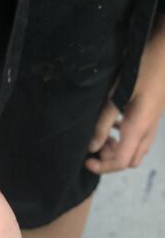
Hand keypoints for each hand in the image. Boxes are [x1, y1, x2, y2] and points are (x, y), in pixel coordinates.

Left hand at [86, 15, 164, 173]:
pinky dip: (124, 139)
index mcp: (138, 129)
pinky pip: (138, 138)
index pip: (120, 162)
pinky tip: (113, 125)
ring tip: (101, 136)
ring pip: (135, 151)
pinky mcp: (151, 117)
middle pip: (129, 161)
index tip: (86, 160)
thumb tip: (92, 147)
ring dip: (117, 150)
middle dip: (109, 161)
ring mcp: (151, 124)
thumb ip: (103, 124)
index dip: (102, 167)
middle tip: (94, 147)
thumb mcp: (116, 97)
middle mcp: (147, 131)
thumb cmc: (141, 70)